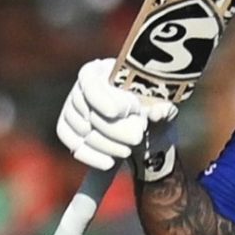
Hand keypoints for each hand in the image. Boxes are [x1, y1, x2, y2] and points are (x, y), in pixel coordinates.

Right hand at [56, 58, 178, 180]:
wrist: (149, 128)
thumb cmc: (155, 106)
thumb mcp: (166, 104)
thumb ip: (165, 106)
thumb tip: (158, 112)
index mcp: (104, 70)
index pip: (92, 84)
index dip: (103, 99)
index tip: (120, 113)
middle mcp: (83, 86)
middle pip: (88, 110)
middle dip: (113, 129)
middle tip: (137, 137)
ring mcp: (72, 107)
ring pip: (81, 129)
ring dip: (106, 144)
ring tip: (128, 150)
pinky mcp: (69, 128)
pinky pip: (72, 142)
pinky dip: (90, 155)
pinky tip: (109, 163)